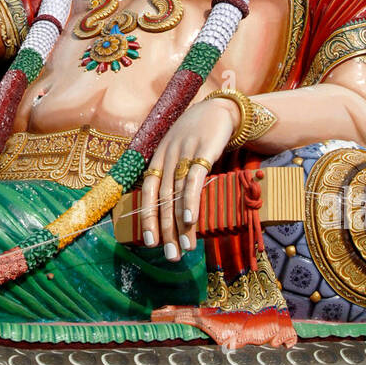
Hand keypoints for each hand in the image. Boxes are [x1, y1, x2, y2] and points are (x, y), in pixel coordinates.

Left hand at [140, 80, 237, 261]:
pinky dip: (190, 201)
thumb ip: (174, 175)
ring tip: (185, 248)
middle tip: (170, 255)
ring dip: (180, 224)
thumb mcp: (179, 152)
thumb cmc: (198, 135)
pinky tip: (191, 220)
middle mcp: (167, 156)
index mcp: (158, 158)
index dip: (147, 217)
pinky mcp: (203, 151)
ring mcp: (184, 153)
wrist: (218, 109)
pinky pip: (194, 181)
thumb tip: (173, 210)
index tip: (150, 243)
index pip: (147, 192)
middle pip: (162, 199)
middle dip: (165, 230)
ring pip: (177, 195)